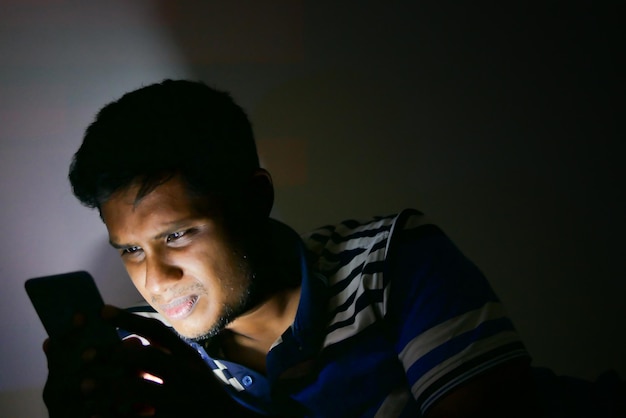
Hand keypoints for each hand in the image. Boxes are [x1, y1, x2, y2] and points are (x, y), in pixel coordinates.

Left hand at [43, 305, 261, 417]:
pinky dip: (113, 417)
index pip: (157, 330)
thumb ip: (164, 353)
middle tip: (85, 355)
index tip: (101, 311)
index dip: (128, 319)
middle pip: (143, 357)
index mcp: (188, 356)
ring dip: (105, 387)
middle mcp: (185, 374)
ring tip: (84, 387)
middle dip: (110, 355)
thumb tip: (128, 341)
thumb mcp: (191, 367)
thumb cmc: (204, 393)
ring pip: (134, 389)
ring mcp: (179, 399)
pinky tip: (94, 416)